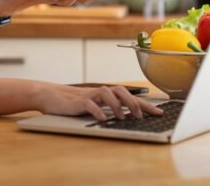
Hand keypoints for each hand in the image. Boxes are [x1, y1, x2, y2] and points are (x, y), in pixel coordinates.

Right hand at [34, 83, 162, 121]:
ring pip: (107, 93)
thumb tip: (129, 116)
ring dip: (117, 105)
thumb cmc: (74, 103)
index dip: (145, 104)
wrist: (50, 96)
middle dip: (133, 102)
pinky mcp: (77, 102)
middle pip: (121, 90)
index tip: (159, 113)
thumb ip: (109, 108)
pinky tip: (103, 118)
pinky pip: (90, 103)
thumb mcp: (95, 105)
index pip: (130, 96)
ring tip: (122, 118)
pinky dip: (98, 110)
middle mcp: (100, 92)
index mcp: (106, 94)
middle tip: (139, 116)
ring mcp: (89, 95)